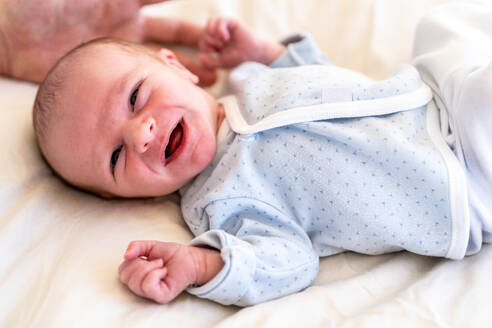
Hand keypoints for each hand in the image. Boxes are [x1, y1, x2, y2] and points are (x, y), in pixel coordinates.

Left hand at [0, 0, 214, 83]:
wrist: (8, 39)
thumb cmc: (38, 4)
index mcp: (122, 0)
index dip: (192, 5)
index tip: (218, 17)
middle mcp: (125, 24)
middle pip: (173, 32)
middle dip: (199, 40)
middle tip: (222, 52)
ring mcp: (119, 52)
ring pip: (164, 60)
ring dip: (188, 66)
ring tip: (213, 79)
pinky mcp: (110, 77)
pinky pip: (145, 83)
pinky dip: (165, 88)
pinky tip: (181, 98)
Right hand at [118, 240, 222, 303]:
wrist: (191, 258)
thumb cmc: (172, 254)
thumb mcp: (151, 245)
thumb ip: (136, 246)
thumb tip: (125, 255)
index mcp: (138, 275)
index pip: (122, 272)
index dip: (132, 261)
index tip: (146, 256)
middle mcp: (142, 286)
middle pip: (126, 278)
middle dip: (140, 264)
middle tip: (156, 261)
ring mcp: (151, 293)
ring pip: (136, 283)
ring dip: (149, 268)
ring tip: (161, 265)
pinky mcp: (160, 296)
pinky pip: (148, 286)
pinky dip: (155, 274)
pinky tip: (164, 271)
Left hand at [198, 17, 285, 68]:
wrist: (252, 56)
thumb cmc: (238, 59)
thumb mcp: (221, 63)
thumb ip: (209, 62)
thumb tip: (198, 55)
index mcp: (216, 41)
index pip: (202, 39)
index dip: (204, 45)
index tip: (213, 52)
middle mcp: (219, 32)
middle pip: (205, 30)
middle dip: (208, 40)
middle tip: (219, 47)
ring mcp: (226, 26)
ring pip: (210, 22)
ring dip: (212, 34)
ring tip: (221, 42)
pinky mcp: (232, 22)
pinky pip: (220, 20)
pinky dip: (219, 29)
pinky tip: (225, 37)